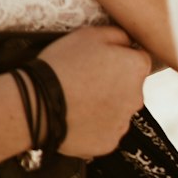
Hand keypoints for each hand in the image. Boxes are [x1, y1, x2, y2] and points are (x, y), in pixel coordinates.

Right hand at [39, 27, 150, 157]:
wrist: (38, 103)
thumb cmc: (63, 64)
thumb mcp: (90, 34)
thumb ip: (118, 35)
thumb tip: (129, 42)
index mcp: (136, 68)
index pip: (138, 60)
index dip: (119, 58)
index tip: (100, 61)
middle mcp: (136, 98)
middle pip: (130, 87)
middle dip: (114, 83)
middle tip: (86, 80)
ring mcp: (122, 123)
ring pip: (118, 110)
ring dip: (105, 106)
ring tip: (78, 100)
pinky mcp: (108, 143)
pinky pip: (105, 131)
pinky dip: (95, 126)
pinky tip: (76, 117)